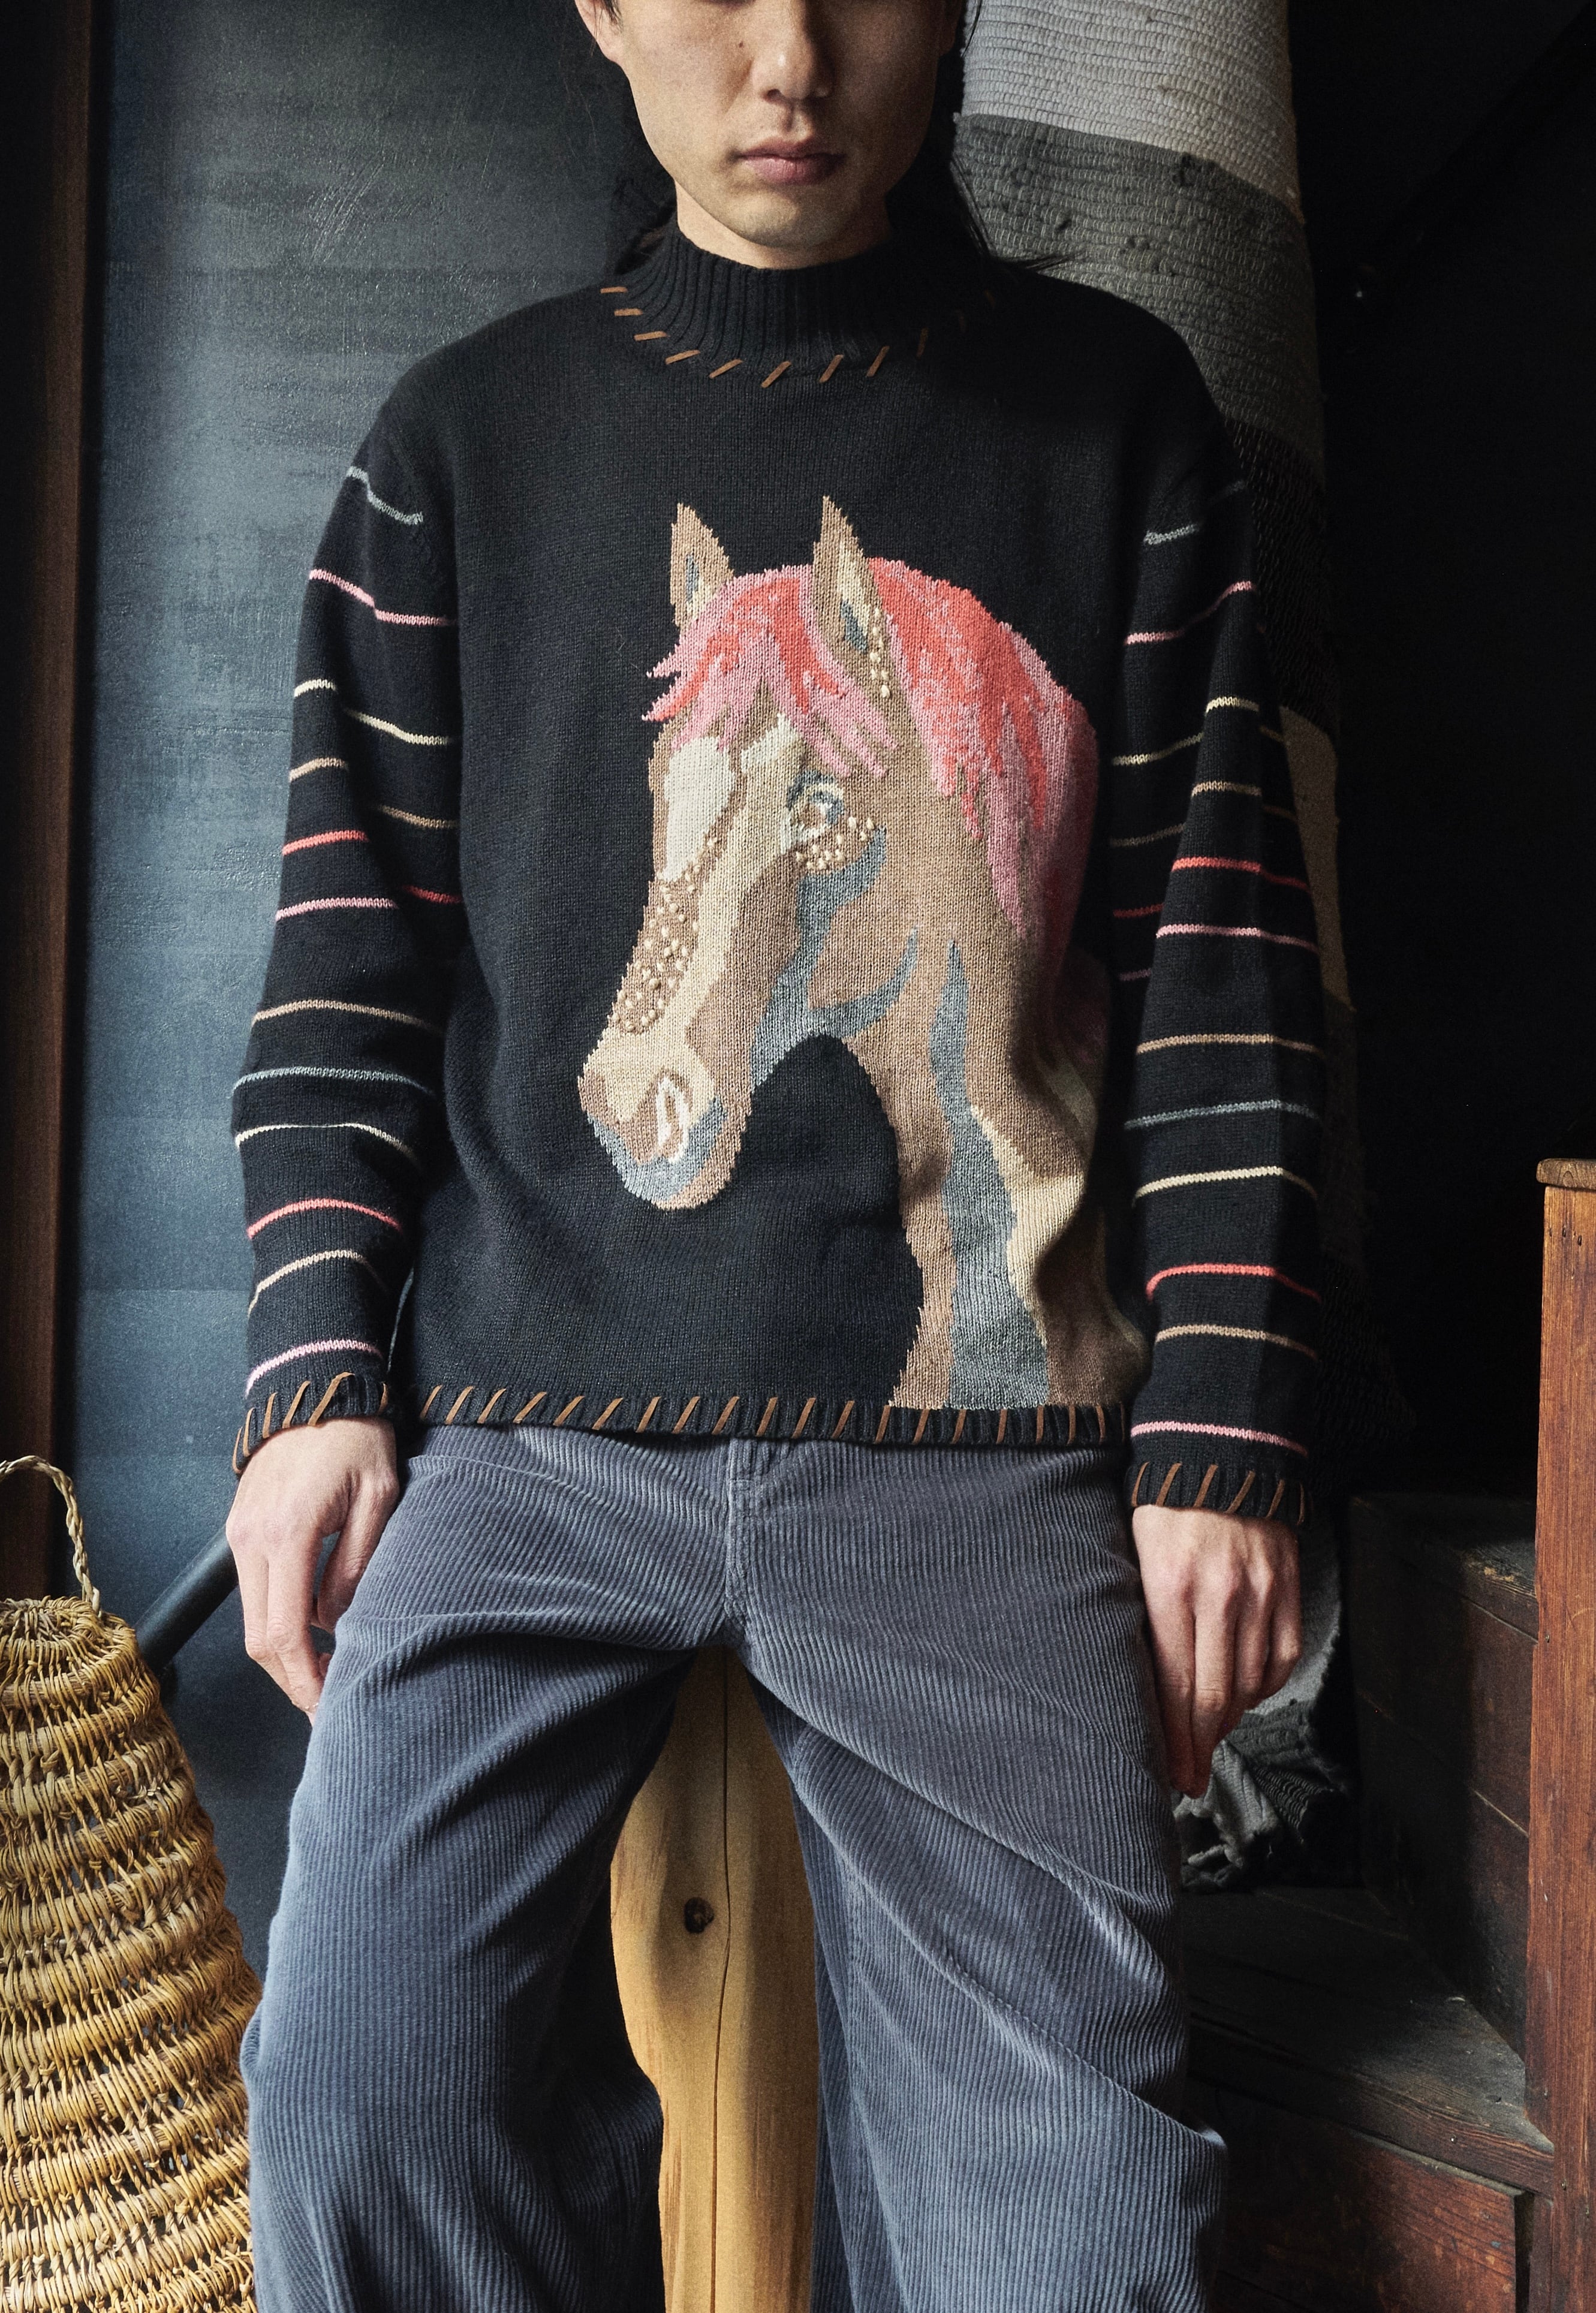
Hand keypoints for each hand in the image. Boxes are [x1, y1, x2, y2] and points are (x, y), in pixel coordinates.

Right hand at [226, 1417, 398, 1719]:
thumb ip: (357, 1563)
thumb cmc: (354, 1438)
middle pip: (258, 1638)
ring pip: (252, 1619)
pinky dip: (278, 1620)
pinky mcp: (240, 1529)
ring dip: (284, 1653)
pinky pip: (255, 1591)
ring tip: (327, 1671)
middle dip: (291, 1680)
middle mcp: (251, 1540)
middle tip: (327, 1704)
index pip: (285, 1631)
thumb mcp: (378, 1497)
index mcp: (287, 1534)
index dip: (305, 1679)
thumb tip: (338, 1621)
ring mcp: (239, 1535)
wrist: (314, 1387)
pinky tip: (313, 1629)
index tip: (327, 1706)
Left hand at [1130, 1505, 1301, 1799]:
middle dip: (1198, 1748)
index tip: (1171, 1773)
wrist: (1221, 1452)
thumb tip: (1138, 1680)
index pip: (1173, 1686)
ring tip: (1208, 1739)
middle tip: (1189, 1779)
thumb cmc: (1164, 1504)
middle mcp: (1220, 1597)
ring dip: (1228, 1721)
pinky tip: (1245, 1694)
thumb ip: (1140, 1615)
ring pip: (1249, 1684)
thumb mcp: (1133, 1554)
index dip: (1174, 1741)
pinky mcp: (1287, 1589)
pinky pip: (1280, 1658)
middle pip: (1213, 1698)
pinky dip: (1263, 1686)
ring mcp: (1260, 1595)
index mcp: (1171, 1589)